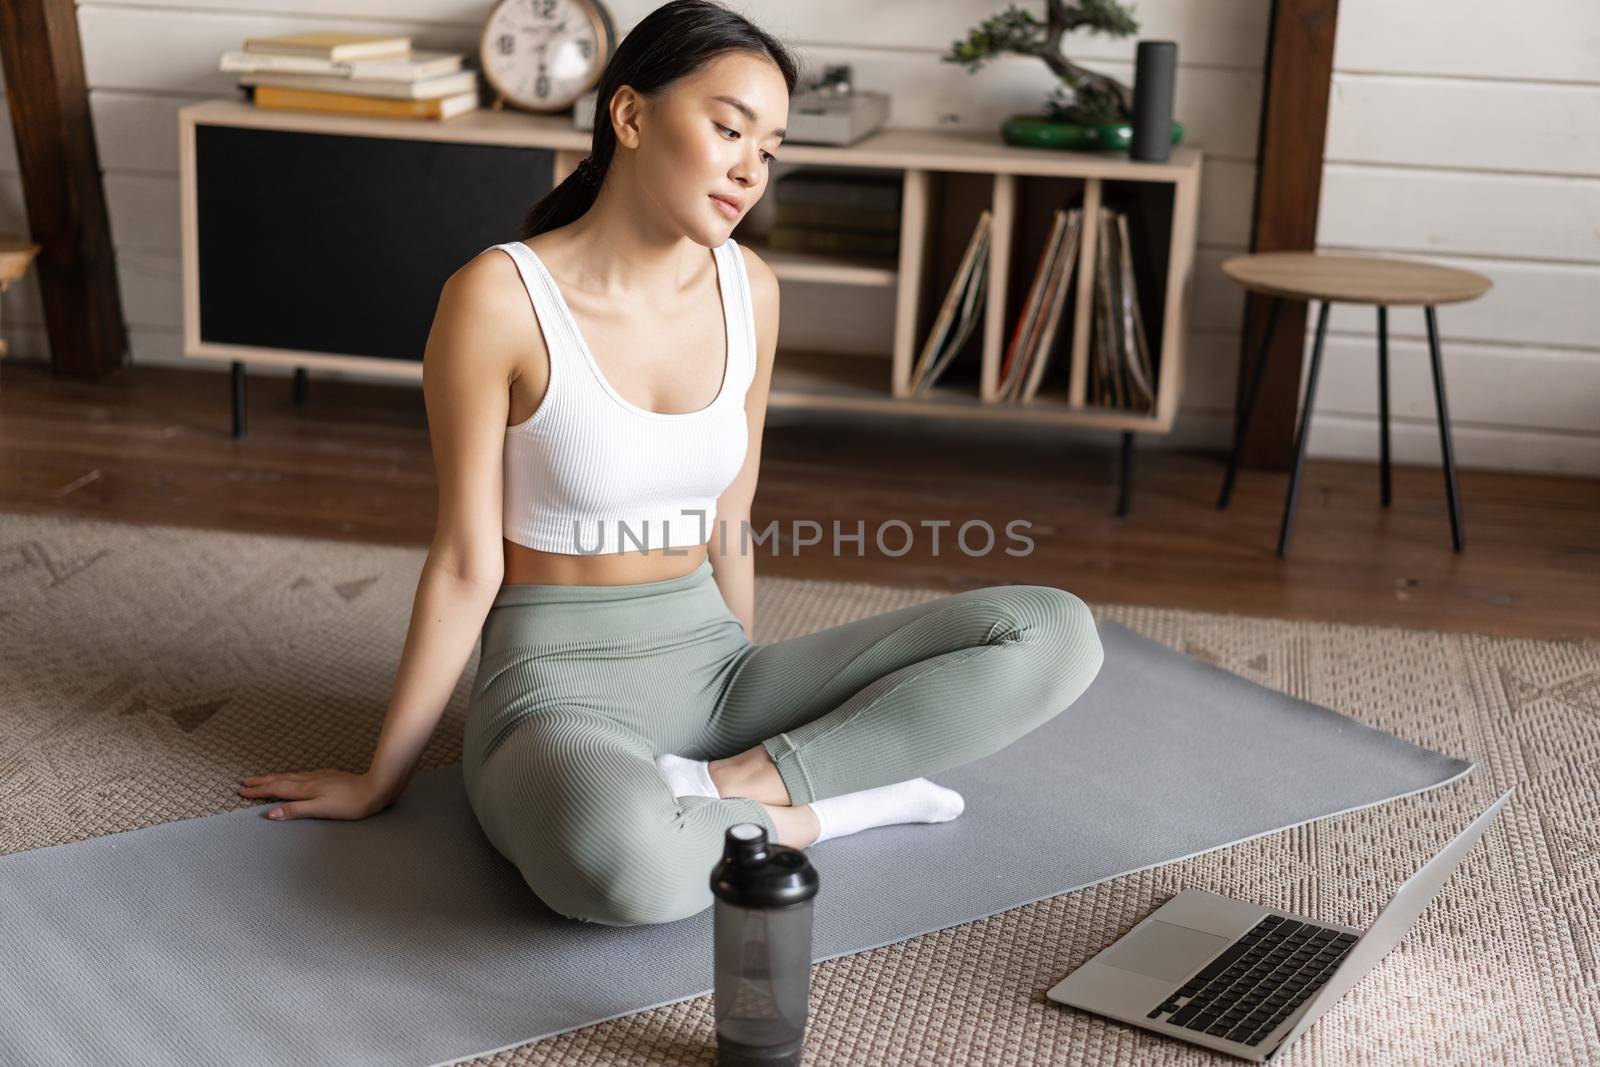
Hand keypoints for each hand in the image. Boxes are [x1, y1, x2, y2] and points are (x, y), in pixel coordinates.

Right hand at [237, 767, 391, 820]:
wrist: (375, 788)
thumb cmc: (350, 803)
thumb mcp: (321, 810)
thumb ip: (296, 811)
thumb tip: (271, 814)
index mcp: (306, 790)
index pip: (277, 790)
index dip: (259, 790)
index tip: (242, 790)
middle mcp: (310, 781)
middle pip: (281, 780)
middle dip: (262, 782)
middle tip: (246, 782)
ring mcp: (320, 777)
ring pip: (292, 776)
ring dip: (275, 778)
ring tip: (264, 778)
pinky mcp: (330, 776)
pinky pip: (303, 775)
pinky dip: (292, 776)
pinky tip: (296, 777)